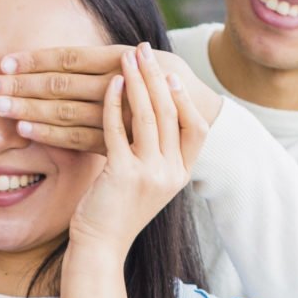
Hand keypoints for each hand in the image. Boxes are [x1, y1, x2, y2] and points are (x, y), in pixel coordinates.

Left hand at [0, 44, 223, 151]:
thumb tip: (66, 56)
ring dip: (29, 105)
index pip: (70, 57)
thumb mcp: (138, 70)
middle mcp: (123, 86)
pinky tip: (24, 127)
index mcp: (124, 59)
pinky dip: (49, 132)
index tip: (7, 61)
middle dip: (22, 81)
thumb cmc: (160, 94)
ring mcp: (123, 120)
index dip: (37, 58)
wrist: (208, 129)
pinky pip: (78, 139)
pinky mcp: (121, 152)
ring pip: (66, 110)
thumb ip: (105, 63)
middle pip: (62, 83)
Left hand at [67, 43, 207, 249]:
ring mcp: (149, 174)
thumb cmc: (116, 211)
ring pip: (148, 117)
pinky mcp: (122, 175)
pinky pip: (119, 130)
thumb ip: (154, 153)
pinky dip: (115, 104)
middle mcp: (170, 173)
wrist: (99, 247)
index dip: (185, 99)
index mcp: (181, 174)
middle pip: (171, 114)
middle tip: (146, 50)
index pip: (197, 129)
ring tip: (129, 57)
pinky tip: (111, 84)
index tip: (171, 74)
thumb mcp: (145, 181)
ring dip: (138, 82)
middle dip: (158, 78)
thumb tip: (150, 116)